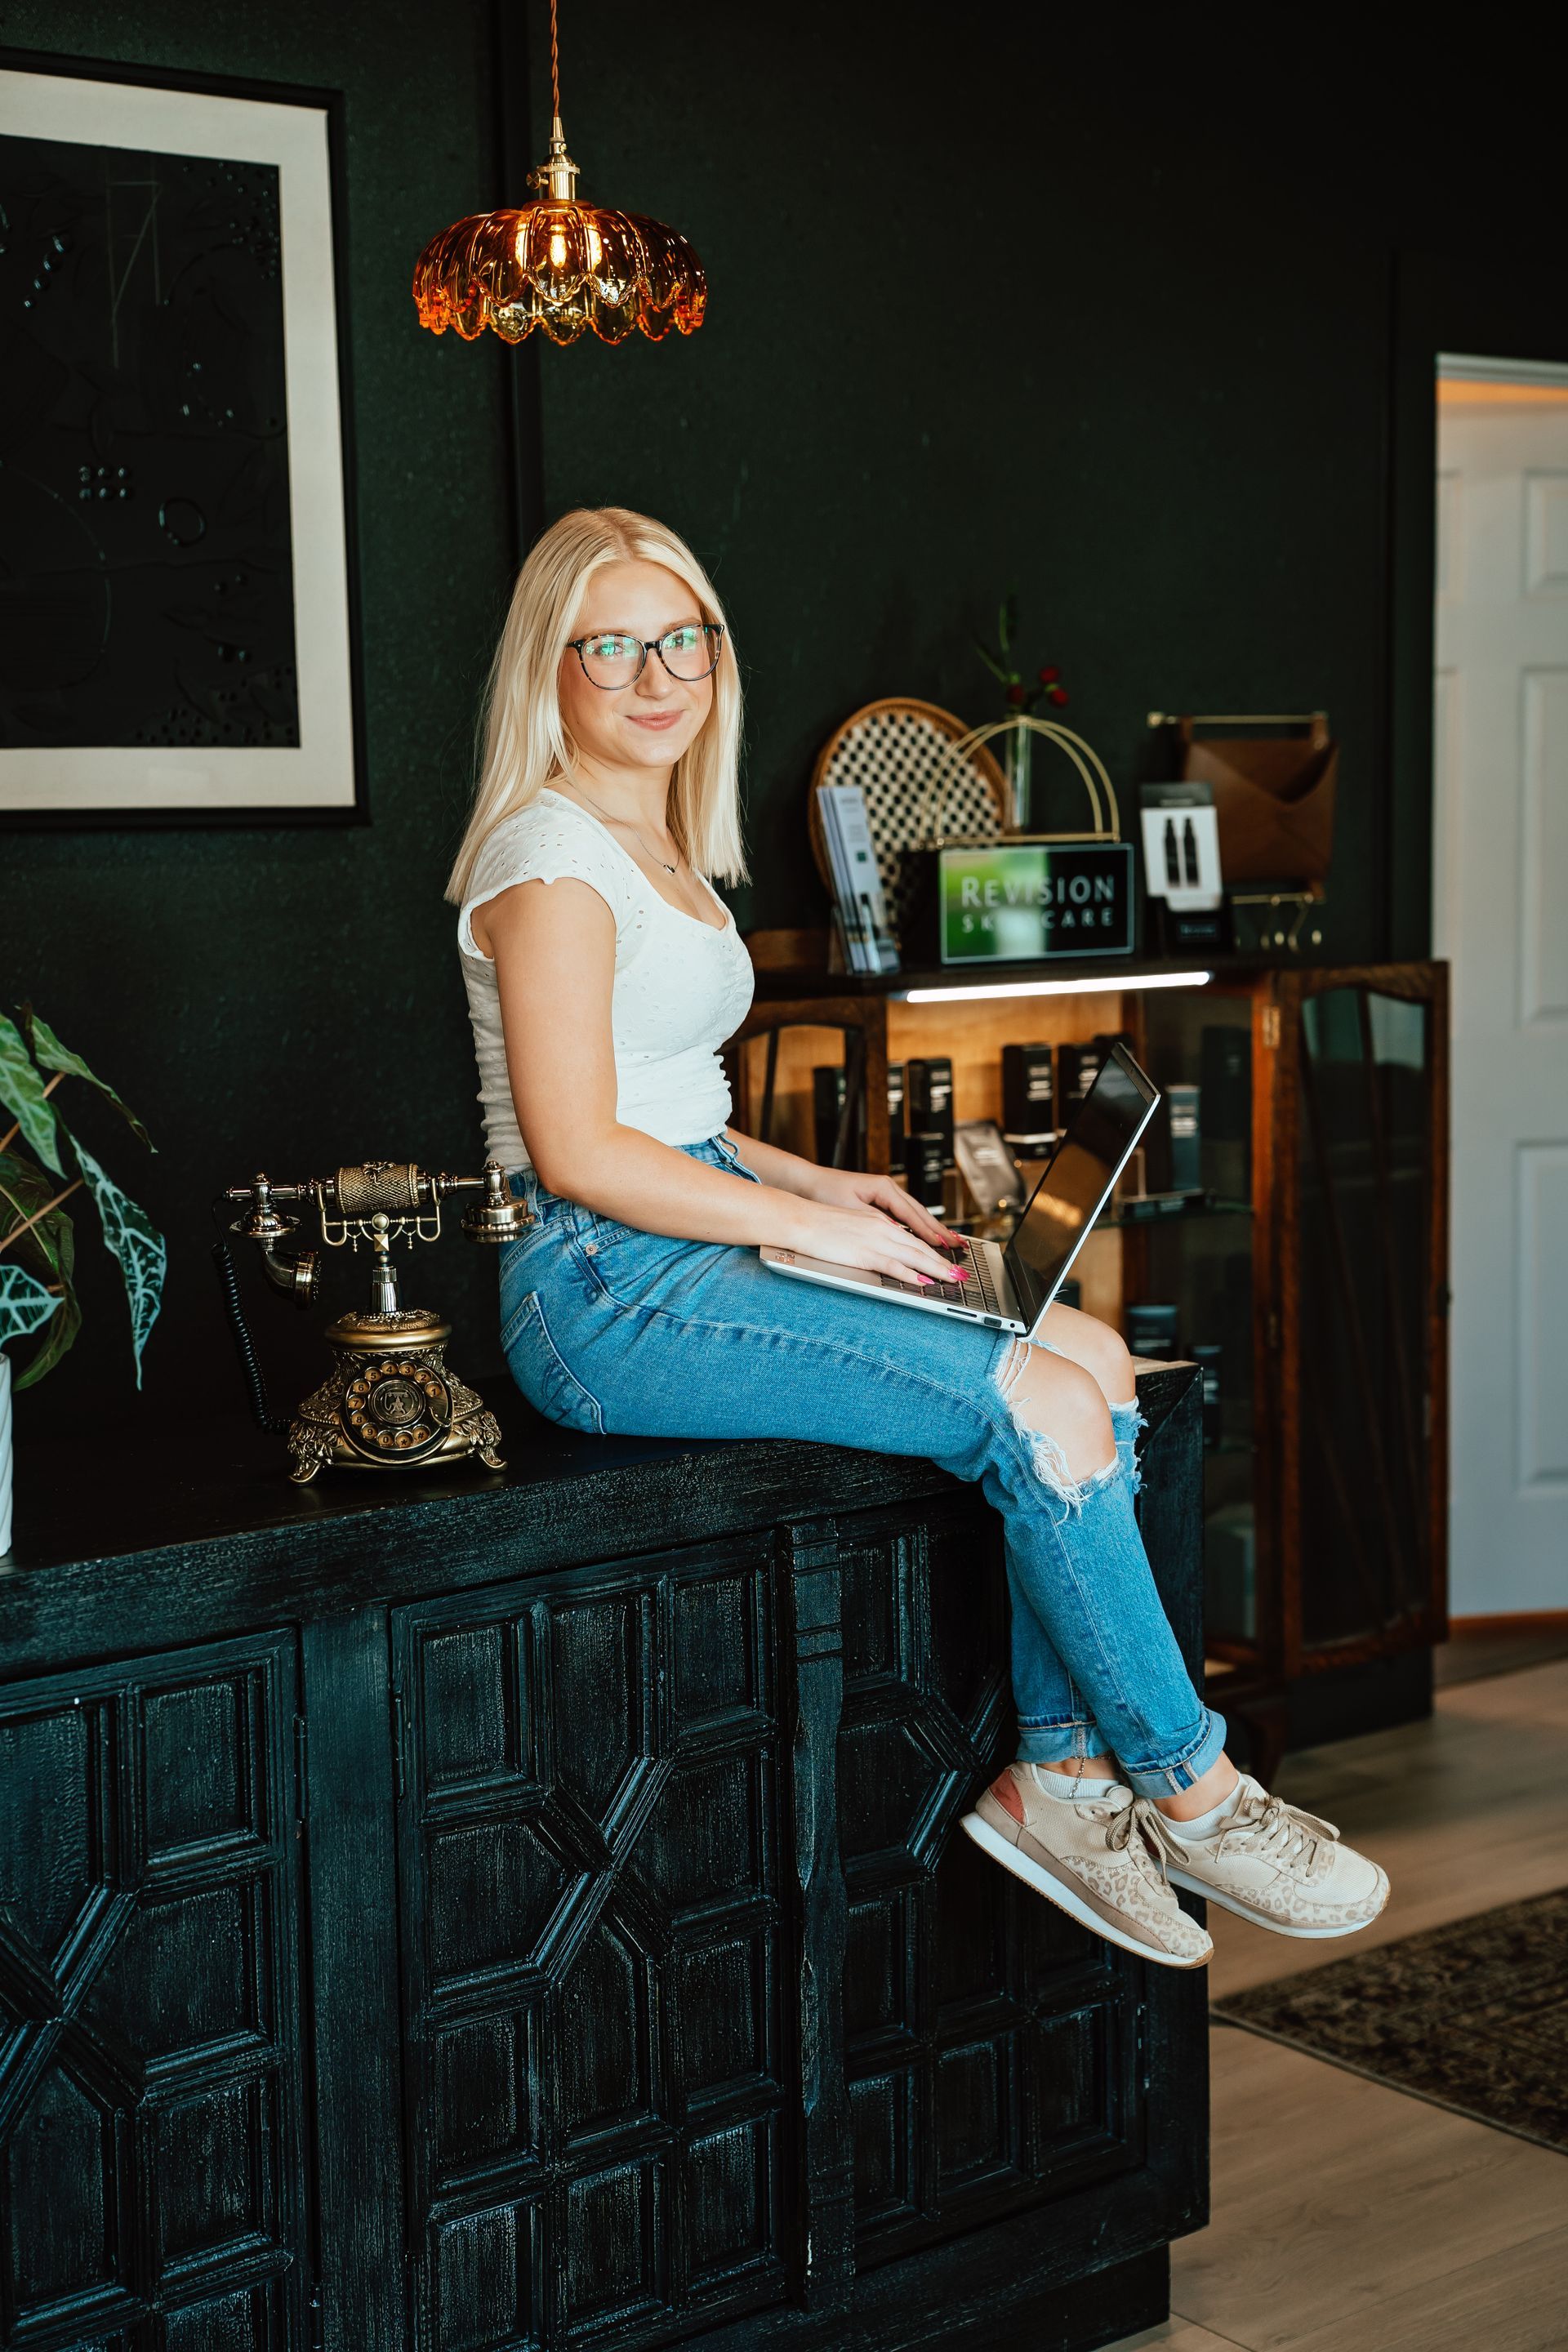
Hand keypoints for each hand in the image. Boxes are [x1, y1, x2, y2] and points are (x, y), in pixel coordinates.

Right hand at [784, 1174, 964, 1287]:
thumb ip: (869, 1237)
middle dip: (942, 1261)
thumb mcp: (851, 1227)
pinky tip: (922, 1282)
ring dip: (935, 1268)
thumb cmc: (819, 1224)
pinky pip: (893, 1265)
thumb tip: (881, 1252)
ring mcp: (874, 1240)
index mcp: (879, 1222)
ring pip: (913, 1255)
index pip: (912, 1237)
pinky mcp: (864, 1253)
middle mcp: (882, 1228)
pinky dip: (910, 1274)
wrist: (800, 1219)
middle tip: (960, 1273)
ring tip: (952, 1279)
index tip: (948, 1259)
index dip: (933, 1250)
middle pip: (919, 1247)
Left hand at [806, 1165, 949, 1245]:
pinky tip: (926, 1237)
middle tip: (958, 1246)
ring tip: (950, 1242)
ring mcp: (885, 1193)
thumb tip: (899, 1234)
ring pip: (914, 1214)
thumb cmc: (825, 1193)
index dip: (929, 1232)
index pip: (913, 1214)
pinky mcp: (879, 1200)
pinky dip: (917, 1227)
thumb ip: (876, 1222)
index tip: (944, 1246)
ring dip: (932, 1230)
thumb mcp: (851, 1210)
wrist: (807, 1183)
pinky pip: (904, 1216)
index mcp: (884, 1188)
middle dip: (939, 1231)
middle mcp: (888, 1189)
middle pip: (920, 1213)